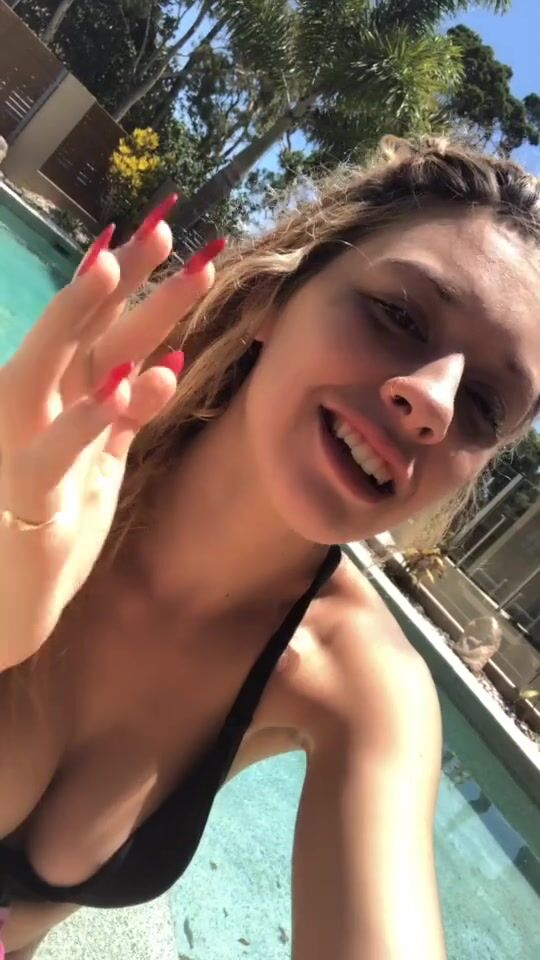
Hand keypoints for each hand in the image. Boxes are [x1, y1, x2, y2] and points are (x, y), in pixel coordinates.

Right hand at [0, 199, 224, 669]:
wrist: (14, 599)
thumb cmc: (56, 523)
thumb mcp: (100, 461)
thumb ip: (126, 413)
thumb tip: (163, 361)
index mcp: (60, 402)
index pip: (100, 332)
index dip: (132, 286)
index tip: (172, 236)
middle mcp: (35, 413)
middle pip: (79, 336)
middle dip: (118, 281)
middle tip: (165, 230)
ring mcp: (22, 450)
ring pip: (45, 374)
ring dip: (80, 322)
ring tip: (114, 270)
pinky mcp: (28, 500)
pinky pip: (53, 454)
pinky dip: (86, 420)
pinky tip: (121, 387)